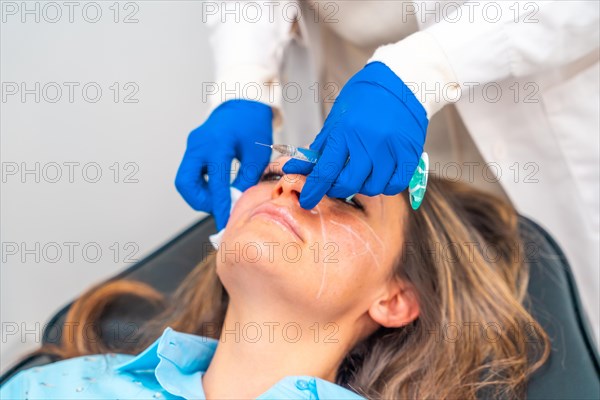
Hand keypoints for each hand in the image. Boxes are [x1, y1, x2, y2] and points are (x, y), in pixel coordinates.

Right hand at [175, 99, 271, 229]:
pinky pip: (189, 173)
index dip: (220, 206)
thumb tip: (238, 204)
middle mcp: (199, 144)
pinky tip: (216, 187)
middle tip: (220, 207)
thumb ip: (247, 179)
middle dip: (201, 202)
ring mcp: (192, 146)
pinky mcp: (192, 148)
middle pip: (186, 183)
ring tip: (220, 197)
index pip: (215, 183)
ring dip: (200, 195)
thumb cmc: (253, 125)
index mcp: (218, 143)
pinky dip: (200, 185)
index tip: (225, 223)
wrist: (242, 101)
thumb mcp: (257, 154)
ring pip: (184, 181)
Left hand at [282, 62, 427, 208]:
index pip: (325, 170)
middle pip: (349, 183)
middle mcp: (369, 142)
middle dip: (337, 188)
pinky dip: (385, 185)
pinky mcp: (410, 153)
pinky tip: (380, 175)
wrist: (401, 81)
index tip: (307, 200)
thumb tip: (298, 167)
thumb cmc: (365, 98)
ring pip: (373, 186)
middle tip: (336, 183)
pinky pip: (395, 184)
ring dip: (363, 186)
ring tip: (361, 173)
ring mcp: (391, 149)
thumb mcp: (337, 118)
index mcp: (346, 132)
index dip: (314, 189)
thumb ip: (322, 146)